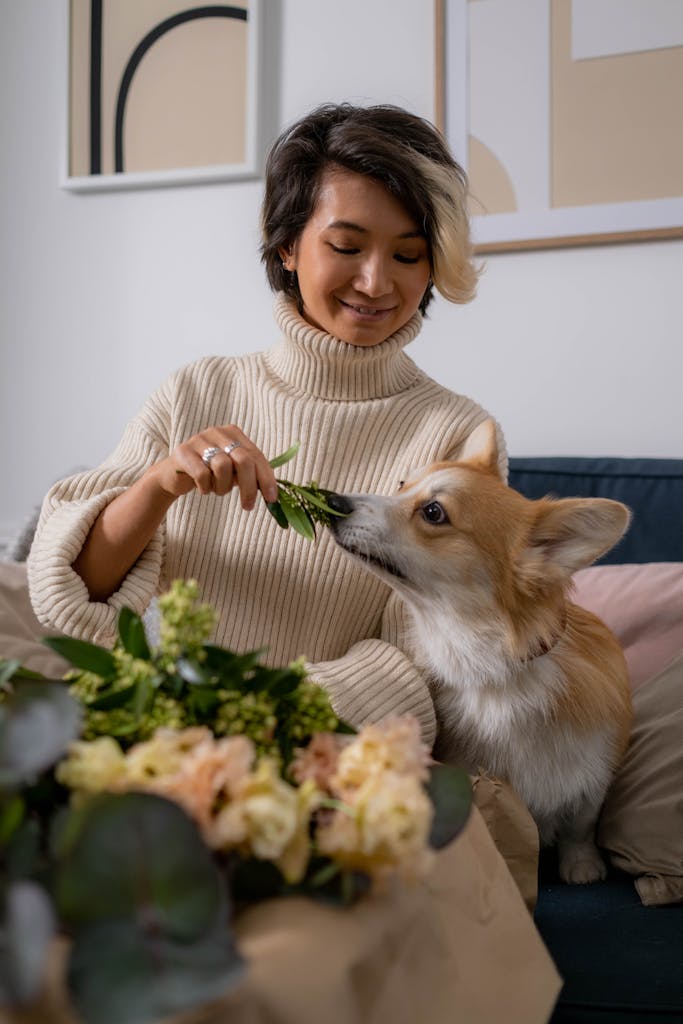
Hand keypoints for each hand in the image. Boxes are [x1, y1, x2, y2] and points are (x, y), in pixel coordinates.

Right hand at [151, 426, 278, 508]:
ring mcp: (199, 439)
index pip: (256, 455)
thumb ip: (251, 474)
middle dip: (249, 487)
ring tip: (216, 489)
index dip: (266, 478)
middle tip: (248, 506)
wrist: (174, 475)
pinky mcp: (183, 451)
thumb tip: (273, 492)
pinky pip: (202, 474)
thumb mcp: (233, 472)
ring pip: (223, 467)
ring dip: (222, 487)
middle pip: (243, 460)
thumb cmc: (209, 473)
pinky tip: (203, 488)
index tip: (271, 498)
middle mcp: (217, 432)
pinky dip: (206, 487)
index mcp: (234, 433)